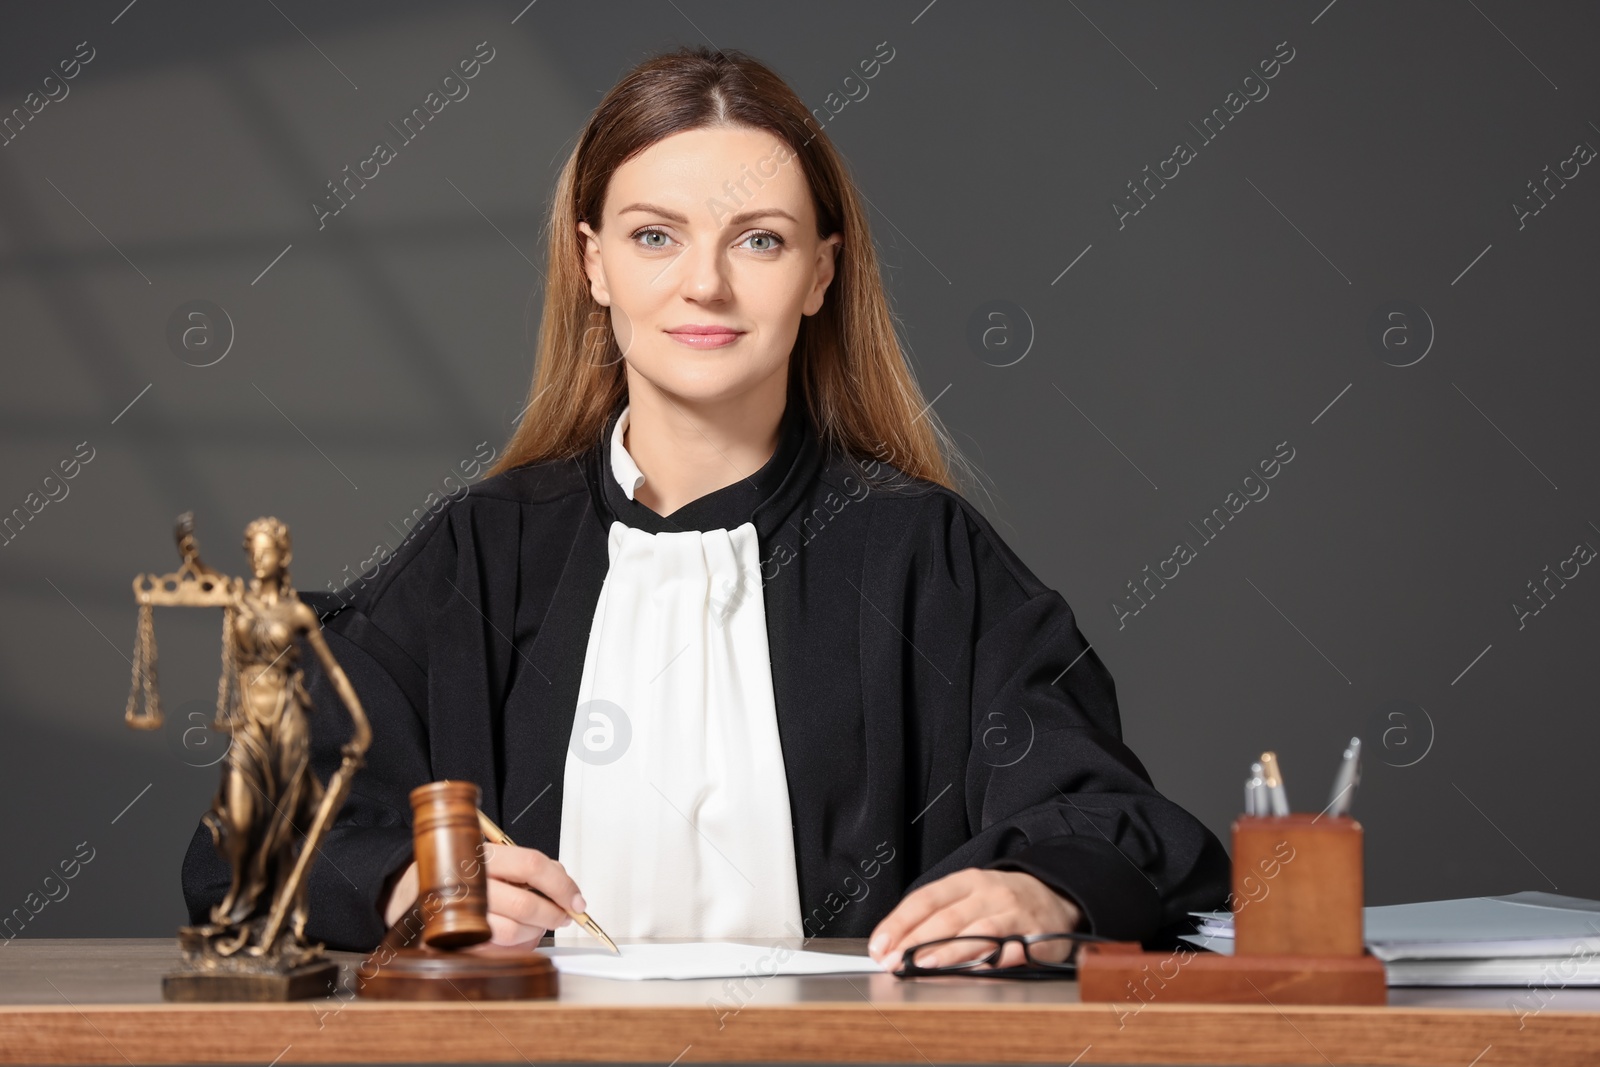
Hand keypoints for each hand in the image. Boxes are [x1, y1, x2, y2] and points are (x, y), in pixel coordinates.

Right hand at [379, 844, 587, 946]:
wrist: (408, 887)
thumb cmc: (459, 871)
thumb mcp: (492, 855)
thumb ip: (527, 867)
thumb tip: (565, 886)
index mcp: (483, 854)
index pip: (533, 865)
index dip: (562, 884)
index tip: (577, 900)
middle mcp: (471, 881)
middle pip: (526, 903)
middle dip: (553, 914)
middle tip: (563, 916)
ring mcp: (461, 912)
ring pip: (512, 931)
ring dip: (534, 933)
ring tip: (537, 925)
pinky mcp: (453, 938)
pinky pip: (495, 949)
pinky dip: (514, 947)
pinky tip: (517, 938)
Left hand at [866, 868, 1082, 969]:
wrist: (1058, 896)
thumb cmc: (1003, 900)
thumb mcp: (970, 894)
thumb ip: (937, 914)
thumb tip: (896, 943)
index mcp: (968, 881)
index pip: (926, 899)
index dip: (899, 923)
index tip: (880, 946)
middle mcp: (990, 894)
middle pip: (947, 917)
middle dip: (916, 942)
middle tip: (895, 962)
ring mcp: (1015, 914)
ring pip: (977, 932)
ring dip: (948, 952)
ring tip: (924, 966)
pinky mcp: (1037, 936)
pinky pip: (1012, 950)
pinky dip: (992, 962)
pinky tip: (972, 973)